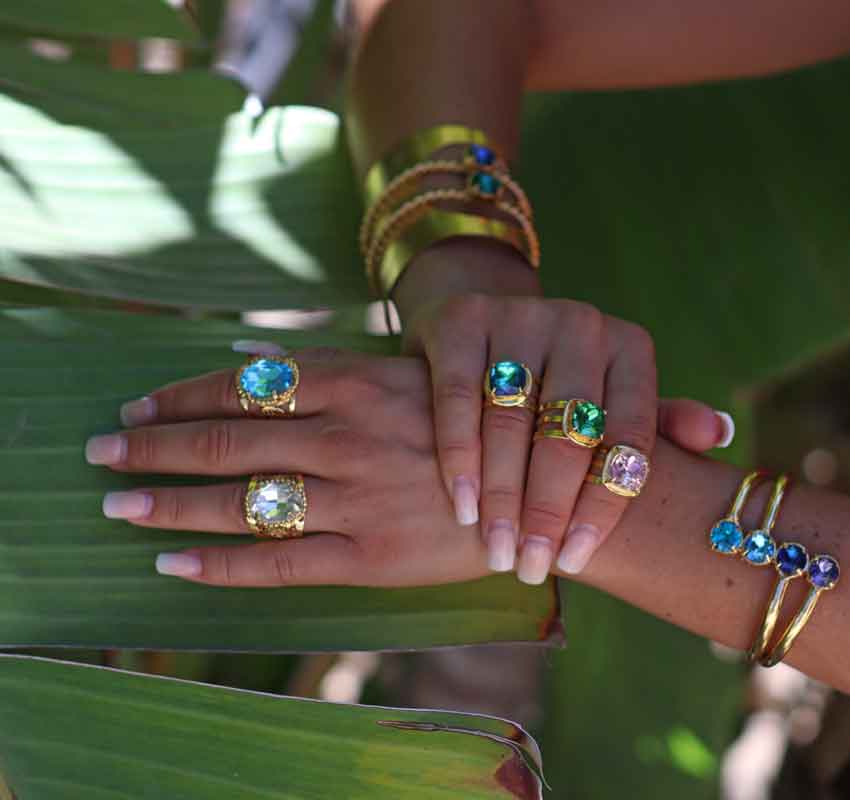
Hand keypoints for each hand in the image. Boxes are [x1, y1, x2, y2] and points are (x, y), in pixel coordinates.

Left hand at [87, 347, 732, 587]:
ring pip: (238, 498)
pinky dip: (216, 562)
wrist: (556, 492)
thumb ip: (348, 380)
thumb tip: (264, 374)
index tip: (140, 401)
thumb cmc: (489, 428)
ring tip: (115, 502)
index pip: (248, 381)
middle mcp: (350, 433)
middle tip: (99, 448)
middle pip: (226, 437)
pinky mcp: (371, 556)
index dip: (184, 392)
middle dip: (152, 443)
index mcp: (363, 381)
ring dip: (165, 499)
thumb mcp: (423, 382)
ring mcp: (357, 496)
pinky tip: (172, 560)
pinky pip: (276, 561)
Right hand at [399, 248, 732, 583]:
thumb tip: (719, 434)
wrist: (483, 328)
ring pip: (511, 421)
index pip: (627, 435)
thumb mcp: (609, 404)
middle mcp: (582, 324)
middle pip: (569, 433)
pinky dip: (461, 458)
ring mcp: (521, 315)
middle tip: (532, 569)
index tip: (578, 559)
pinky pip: (460, 398)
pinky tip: (464, 507)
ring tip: (498, 553)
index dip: (603, 502)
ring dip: (503, 497)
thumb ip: (658, 425)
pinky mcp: (463, 319)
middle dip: (548, 511)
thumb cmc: (558, 387)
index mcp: (629, 348)